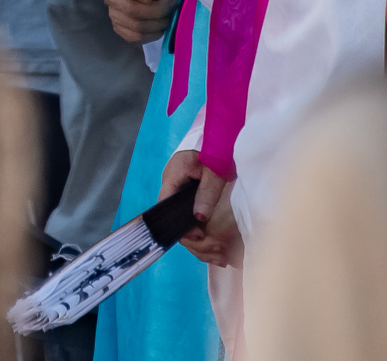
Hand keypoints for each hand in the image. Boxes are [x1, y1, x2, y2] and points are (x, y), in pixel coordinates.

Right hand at [104, 0, 172, 43]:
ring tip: (168, 18)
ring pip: (136, 26)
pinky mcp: (118, 28)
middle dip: (157, 11)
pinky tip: (160, 28)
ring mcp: (113, 14)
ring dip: (157, 25)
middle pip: (132, 9)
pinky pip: (135, 37)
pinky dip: (151, 35)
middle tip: (172, 7)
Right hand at [160, 151, 241, 267]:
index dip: (177, 223)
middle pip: (171, 216)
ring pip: (178, 218)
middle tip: (210, 245)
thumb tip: (199, 217)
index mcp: (172, 175)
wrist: (222, 136)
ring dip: (195, 235)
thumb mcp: (214, 171)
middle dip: (189, 234)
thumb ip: (207, 192)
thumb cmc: (217, 151)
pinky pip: (186, 214)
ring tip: (215, 249)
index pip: (164, 205)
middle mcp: (171, 183)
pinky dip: (198, 228)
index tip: (197, 235)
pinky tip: (212, 240)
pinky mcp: (185, 193)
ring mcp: (177, 189)